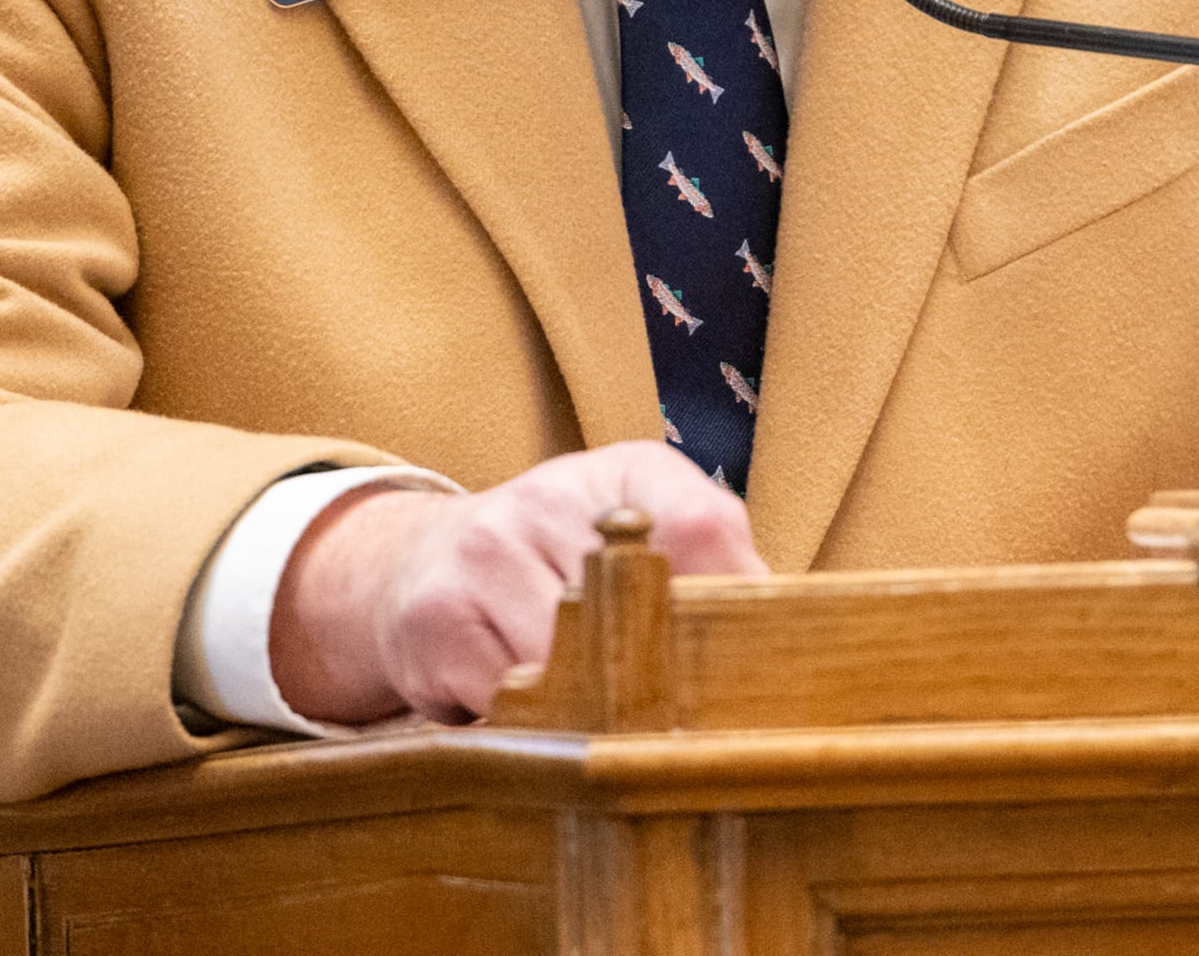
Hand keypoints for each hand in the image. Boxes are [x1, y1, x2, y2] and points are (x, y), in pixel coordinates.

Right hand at [270, 442, 761, 726]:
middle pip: (637, 617)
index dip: (727, 611)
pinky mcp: (437, 618)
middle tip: (663, 719)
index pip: (705, 528)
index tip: (732, 669)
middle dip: (657, 680)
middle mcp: (550, 495)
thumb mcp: (646, 540)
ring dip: (588, 713)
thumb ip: (715, 577)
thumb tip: (776, 648)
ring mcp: (487, 550)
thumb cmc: (562, 559)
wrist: (422, 564)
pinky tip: (525, 708)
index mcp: (631, 471)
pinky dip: (528, 728)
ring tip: (587, 711)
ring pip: (571, 671)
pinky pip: (507, 705)